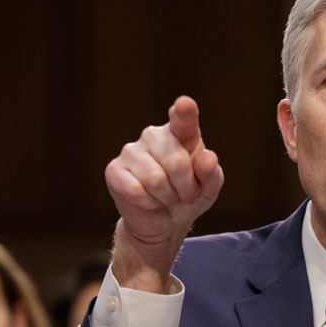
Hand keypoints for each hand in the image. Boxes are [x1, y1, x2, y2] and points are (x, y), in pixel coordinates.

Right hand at [105, 96, 223, 291]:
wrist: (164, 222)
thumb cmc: (188, 196)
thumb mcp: (208, 188)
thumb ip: (211, 173)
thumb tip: (206, 158)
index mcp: (181, 133)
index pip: (183, 119)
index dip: (184, 112)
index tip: (185, 104)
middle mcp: (154, 135)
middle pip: (176, 162)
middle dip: (185, 187)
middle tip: (184, 193)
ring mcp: (131, 150)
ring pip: (156, 179)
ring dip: (167, 197)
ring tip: (167, 197)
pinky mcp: (114, 170)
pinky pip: (135, 191)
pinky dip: (148, 203)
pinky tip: (148, 200)